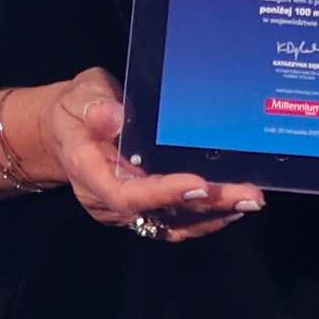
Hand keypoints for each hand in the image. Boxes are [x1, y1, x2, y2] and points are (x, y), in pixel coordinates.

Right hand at [50, 69, 260, 239]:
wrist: (69, 132)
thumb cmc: (76, 110)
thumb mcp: (80, 96)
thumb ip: (95, 106)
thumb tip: (116, 117)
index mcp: (88, 172)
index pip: (126, 193)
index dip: (164, 193)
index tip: (200, 183)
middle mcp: (107, 200)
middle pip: (158, 211)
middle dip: (205, 204)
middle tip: (247, 195)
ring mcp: (126, 211)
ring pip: (171, 222)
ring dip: (212, 215)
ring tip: (249, 201)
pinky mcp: (142, 212)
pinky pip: (174, 222)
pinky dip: (205, 217)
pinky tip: (232, 206)